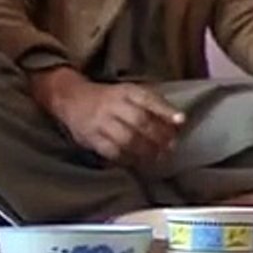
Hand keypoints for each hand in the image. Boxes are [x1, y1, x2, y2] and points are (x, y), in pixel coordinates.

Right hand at [30, 67, 184, 166]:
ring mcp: (100, 122)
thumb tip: (178, 123)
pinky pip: (112, 151)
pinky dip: (128, 158)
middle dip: (159, 136)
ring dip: (146, 150)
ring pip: (127, 138)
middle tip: (171, 146)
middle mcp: (113, 105)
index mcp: (126, 91)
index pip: (148, 99)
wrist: (71, 98)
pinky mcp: (91, 138)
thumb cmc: (109, 99)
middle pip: (140, 121)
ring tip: (158, 157)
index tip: (181, 120)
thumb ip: (152, 105)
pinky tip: (138, 161)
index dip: (166, 110)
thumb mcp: (130, 93)